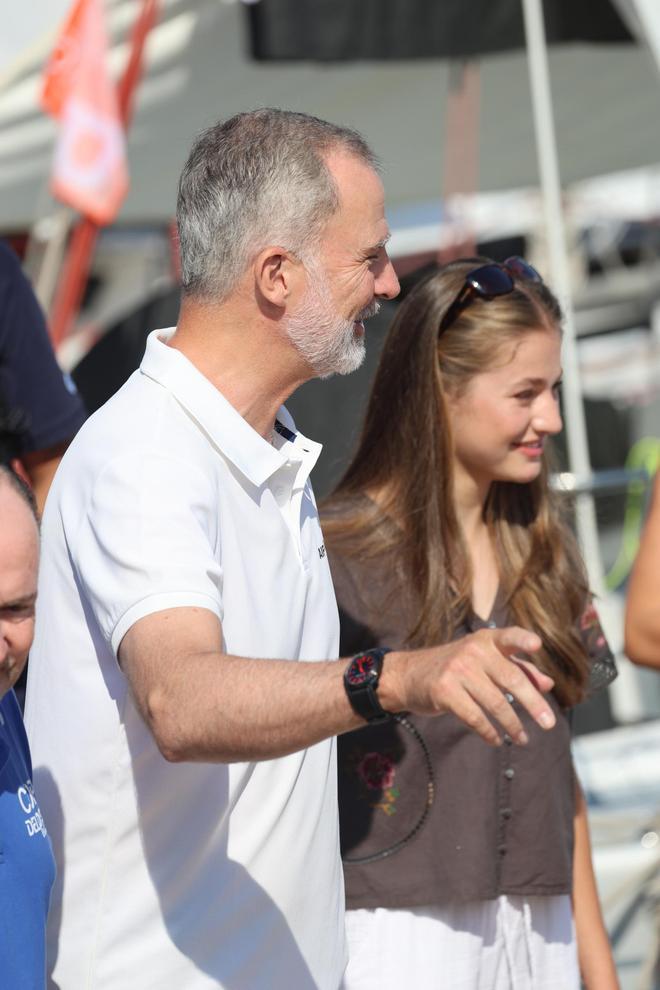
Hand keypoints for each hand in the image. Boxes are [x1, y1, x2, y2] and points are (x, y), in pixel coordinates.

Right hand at [381, 626, 554, 745]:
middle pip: (511, 678)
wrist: (409, 675)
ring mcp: (457, 669)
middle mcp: (473, 650)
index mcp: (486, 640)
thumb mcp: (485, 661)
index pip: (509, 636)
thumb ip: (517, 668)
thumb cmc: (455, 668)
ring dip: (513, 725)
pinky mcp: (444, 691)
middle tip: (549, 723)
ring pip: (496, 703)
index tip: (538, 645)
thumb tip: (548, 684)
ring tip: (523, 739)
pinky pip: (475, 717)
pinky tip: (497, 740)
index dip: (523, 640)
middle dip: (533, 704)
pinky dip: (489, 732)